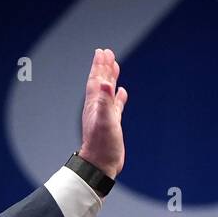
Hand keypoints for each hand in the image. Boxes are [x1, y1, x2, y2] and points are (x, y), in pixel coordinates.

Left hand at [78, 48, 127, 176]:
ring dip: (111, 78)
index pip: (97, 80)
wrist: (101, 165)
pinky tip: (122, 92)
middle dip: (104, 67)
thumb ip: (104, 102)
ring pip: (108, 92)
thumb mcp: (105, 122)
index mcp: (95, 105)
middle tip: (107, 52)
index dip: (99, 66)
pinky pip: (116, 106)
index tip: (103, 52)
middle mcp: (98, 108)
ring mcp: (105, 115)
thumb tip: (104, 83)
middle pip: (101, 82)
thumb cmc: (102, 145)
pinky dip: (119, 97)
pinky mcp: (112, 124)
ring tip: (114, 66)